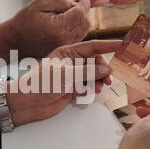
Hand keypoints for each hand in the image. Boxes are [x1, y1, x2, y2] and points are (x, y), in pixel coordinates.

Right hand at [3, 0, 90, 58]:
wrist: (14, 42)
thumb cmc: (24, 21)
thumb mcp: (40, 4)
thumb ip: (61, 1)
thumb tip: (78, 3)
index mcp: (58, 28)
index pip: (80, 13)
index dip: (85, 3)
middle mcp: (64, 40)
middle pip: (85, 23)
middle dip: (84, 11)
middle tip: (78, 4)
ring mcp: (64, 48)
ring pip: (84, 31)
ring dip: (82, 20)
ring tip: (71, 13)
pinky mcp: (63, 51)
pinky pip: (78, 38)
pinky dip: (78, 28)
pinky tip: (69, 23)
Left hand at [7, 40, 121, 125]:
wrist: (27, 103)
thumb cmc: (41, 84)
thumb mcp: (66, 74)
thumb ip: (88, 71)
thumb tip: (106, 68)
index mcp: (67, 52)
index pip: (92, 46)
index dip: (108, 46)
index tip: (122, 45)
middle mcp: (71, 62)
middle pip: (95, 62)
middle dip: (104, 69)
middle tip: (109, 79)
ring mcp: (71, 76)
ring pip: (93, 75)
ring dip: (99, 80)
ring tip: (100, 88)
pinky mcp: (71, 88)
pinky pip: (88, 86)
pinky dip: (91, 89)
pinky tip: (88, 93)